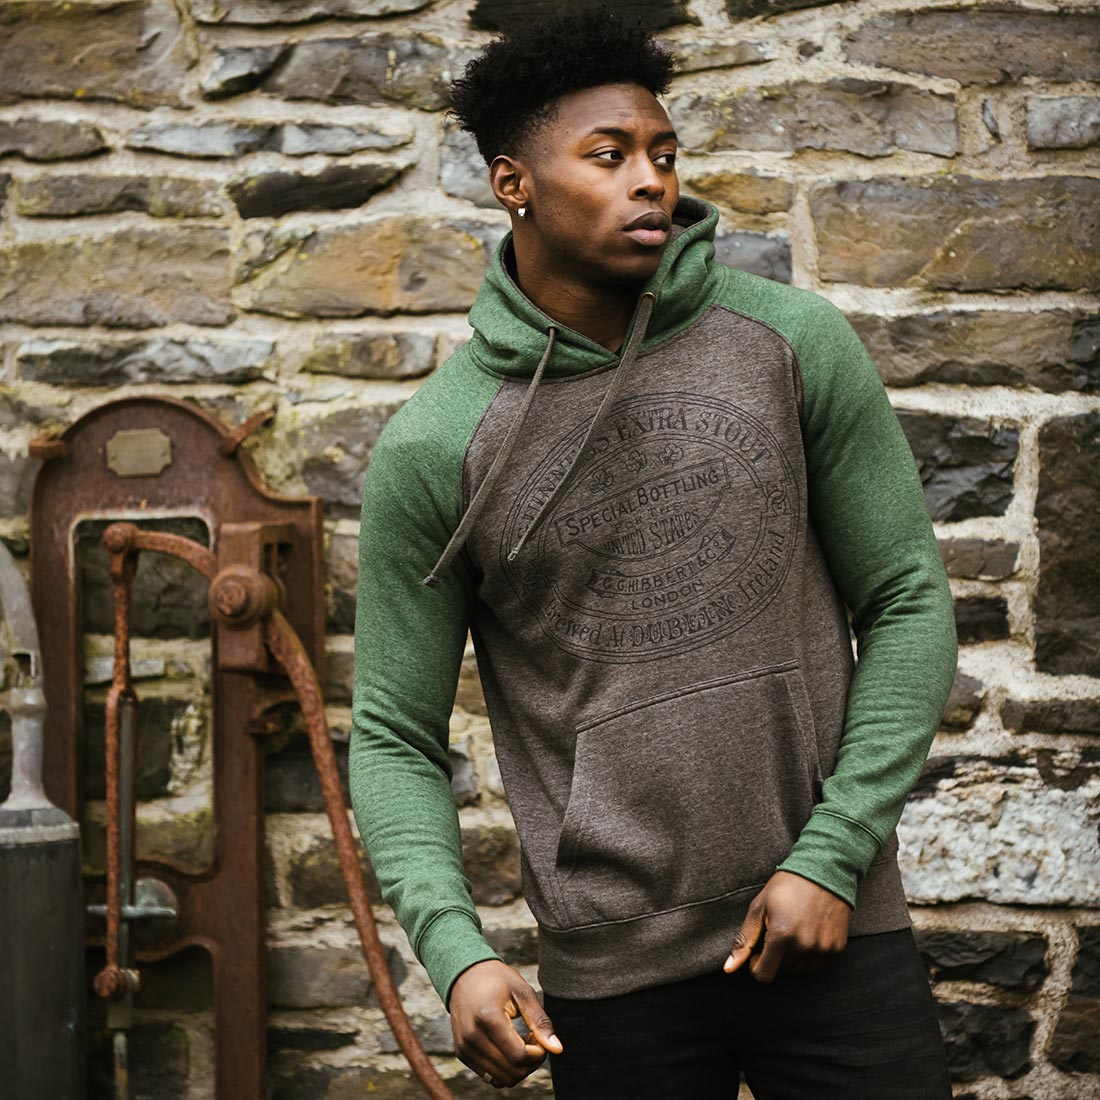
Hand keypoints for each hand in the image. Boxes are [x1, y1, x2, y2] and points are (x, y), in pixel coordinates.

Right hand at [449, 959, 562, 1087]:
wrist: (465, 975)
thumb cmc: (497, 980)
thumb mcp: (523, 992)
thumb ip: (540, 1021)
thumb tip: (557, 1049)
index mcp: (488, 1017)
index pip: (519, 1056)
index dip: (538, 1054)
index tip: (539, 1037)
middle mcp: (472, 1036)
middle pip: (511, 1072)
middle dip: (530, 1062)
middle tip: (533, 1039)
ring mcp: (464, 1047)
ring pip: (501, 1079)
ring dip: (518, 1067)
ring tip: (521, 1042)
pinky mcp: (462, 1053)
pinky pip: (489, 1076)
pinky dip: (504, 1068)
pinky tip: (508, 1047)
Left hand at [723, 870, 850, 982]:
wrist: (824, 871)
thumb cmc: (787, 886)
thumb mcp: (759, 907)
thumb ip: (744, 940)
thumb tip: (728, 969)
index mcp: (781, 936)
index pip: (763, 975)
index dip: (755, 964)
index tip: (758, 949)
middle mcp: (804, 947)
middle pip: (780, 971)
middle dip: (774, 956)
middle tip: (777, 930)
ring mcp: (822, 949)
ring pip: (798, 969)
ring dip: (791, 956)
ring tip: (794, 928)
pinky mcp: (836, 949)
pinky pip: (816, 965)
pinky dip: (808, 954)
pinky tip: (808, 931)